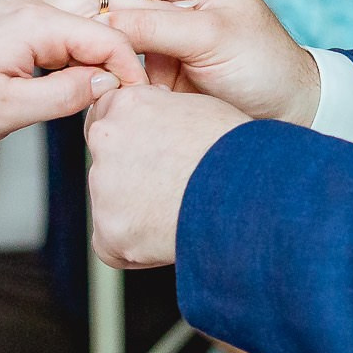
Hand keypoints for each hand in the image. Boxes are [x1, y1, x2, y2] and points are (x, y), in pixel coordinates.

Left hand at [0, 0, 148, 144]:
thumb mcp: (4, 111)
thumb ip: (63, 94)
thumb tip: (109, 82)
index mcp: (34, 25)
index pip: (109, 38)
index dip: (134, 69)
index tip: (144, 99)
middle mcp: (31, 2)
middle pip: (104, 10)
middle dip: (138, 37)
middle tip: (165, 66)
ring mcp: (20, 0)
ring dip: (119, 9)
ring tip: (159, 14)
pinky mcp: (10, 8)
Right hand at [38, 0, 320, 124]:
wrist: (280, 113)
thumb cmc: (264, 64)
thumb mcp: (214, 38)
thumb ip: (159, 26)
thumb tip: (104, 20)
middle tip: (76, 16)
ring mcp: (155, 31)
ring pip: (108, 19)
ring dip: (92, 28)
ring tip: (79, 42)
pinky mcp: (145, 65)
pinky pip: (112, 55)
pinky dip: (99, 58)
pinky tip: (88, 66)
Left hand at [85, 85, 248, 268]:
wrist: (249, 193)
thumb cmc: (237, 152)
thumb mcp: (197, 109)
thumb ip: (161, 112)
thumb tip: (156, 123)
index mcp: (127, 104)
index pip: (109, 119)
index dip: (135, 141)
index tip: (155, 155)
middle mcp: (105, 140)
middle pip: (107, 164)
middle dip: (132, 179)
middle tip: (172, 188)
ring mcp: (103, 187)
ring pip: (110, 205)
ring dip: (137, 213)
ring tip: (180, 212)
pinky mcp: (108, 231)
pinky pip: (113, 245)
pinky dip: (136, 248)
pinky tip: (169, 237)